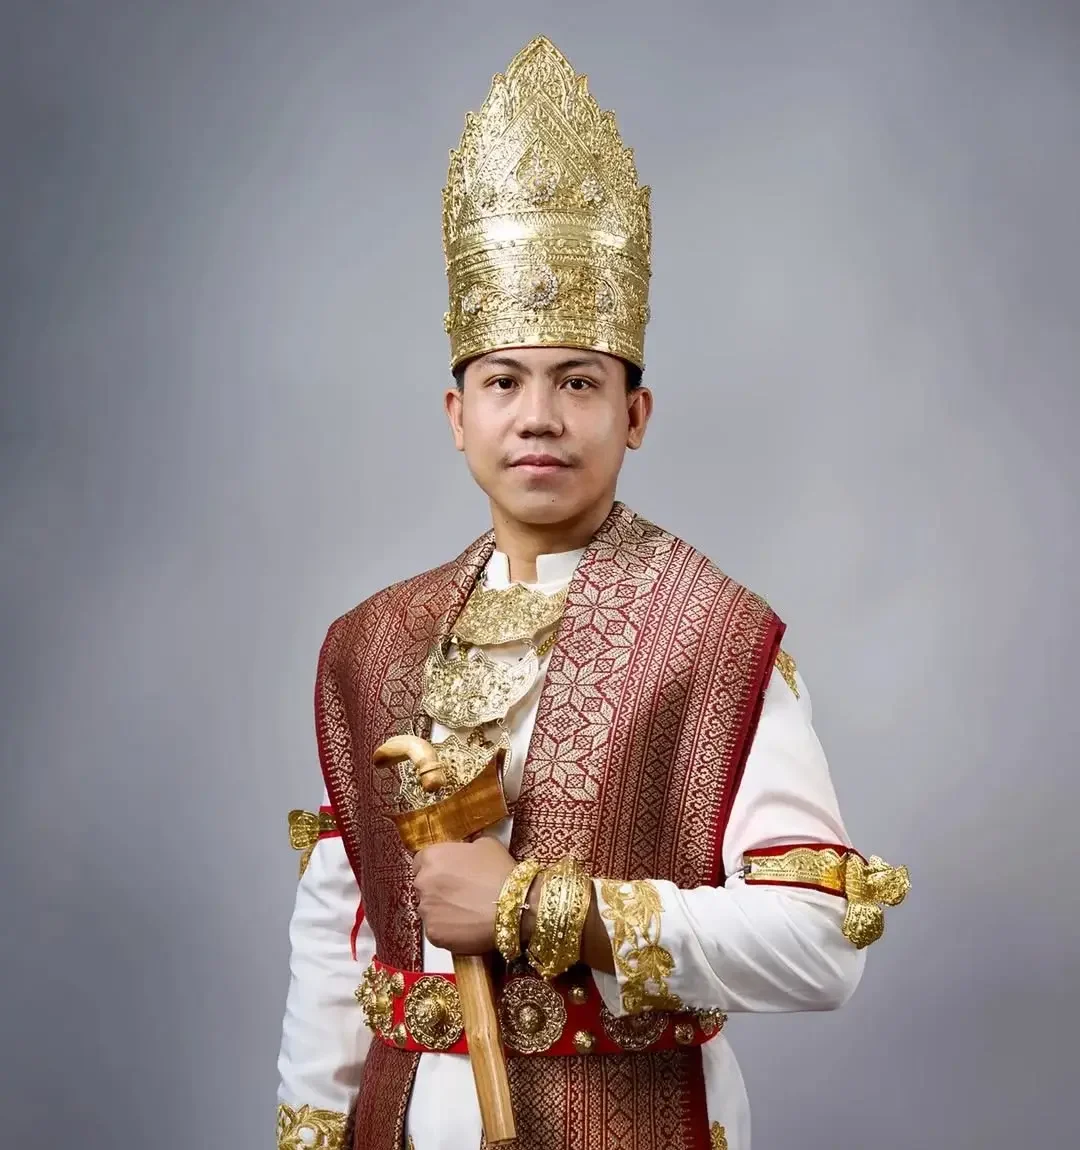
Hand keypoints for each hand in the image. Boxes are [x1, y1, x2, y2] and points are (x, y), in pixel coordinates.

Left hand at [412, 836, 515, 953]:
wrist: (514, 905)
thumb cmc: (500, 873)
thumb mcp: (485, 844)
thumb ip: (466, 848)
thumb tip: (466, 852)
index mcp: (432, 857)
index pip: (421, 861)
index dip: (436, 867)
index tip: (447, 873)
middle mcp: (423, 882)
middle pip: (423, 886)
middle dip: (438, 889)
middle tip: (460, 893)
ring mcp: (426, 910)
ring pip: (429, 909)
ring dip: (442, 910)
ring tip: (467, 911)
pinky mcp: (433, 934)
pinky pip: (436, 930)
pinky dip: (448, 930)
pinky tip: (467, 925)